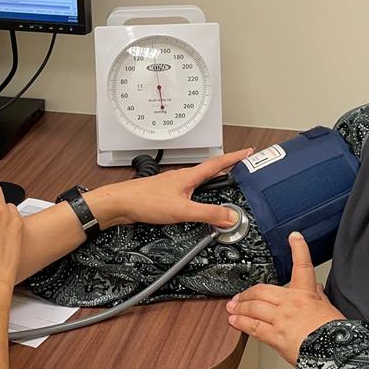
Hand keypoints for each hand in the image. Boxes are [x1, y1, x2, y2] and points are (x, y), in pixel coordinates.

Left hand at [85, 148, 254, 229]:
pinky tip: (196, 200)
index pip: (218, 163)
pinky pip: (188, 190)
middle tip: (240, 165)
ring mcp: (173, 184)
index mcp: (189, 176)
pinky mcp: (165, 194)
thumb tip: (229, 216)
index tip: (249, 152)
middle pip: (210, 170)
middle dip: (227, 167)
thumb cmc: (144, 201)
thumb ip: (207, 213)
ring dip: (212, 179)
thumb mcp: (182, 210)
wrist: (119, 203)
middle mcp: (182, 177)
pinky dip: (199, 192)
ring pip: (198, 180)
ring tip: (223, 181)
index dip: (235, 157)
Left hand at [226, 232, 344, 364]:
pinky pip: (253, 327)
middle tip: (238, 297)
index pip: (303, 265)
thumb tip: (317, 286)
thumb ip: (318, 296)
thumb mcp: (329, 310)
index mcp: (307, 294)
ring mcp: (281, 318)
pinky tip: (234, 321)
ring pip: (253, 307)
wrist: (336, 355)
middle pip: (262, 290)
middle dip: (247, 294)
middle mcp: (291, 302)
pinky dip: (241, 323)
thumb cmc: (335, 336)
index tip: (294, 236)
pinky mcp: (275, 336)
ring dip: (240, 307)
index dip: (299, 248)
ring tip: (232, 308)